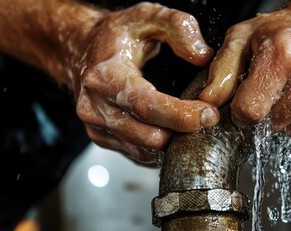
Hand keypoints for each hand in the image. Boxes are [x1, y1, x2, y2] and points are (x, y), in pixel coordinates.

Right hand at [69, 3, 218, 165]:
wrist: (81, 50)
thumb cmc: (115, 36)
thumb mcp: (147, 16)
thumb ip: (178, 27)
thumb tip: (202, 55)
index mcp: (106, 76)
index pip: (147, 106)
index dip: (182, 115)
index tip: (209, 114)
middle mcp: (96, 106)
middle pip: (150, 136)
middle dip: (184, 131)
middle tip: (206, 116)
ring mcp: (97, 126)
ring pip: (146, 150)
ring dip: (173, 140)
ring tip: (189, 121)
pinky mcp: (102, 139)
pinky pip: (138, 154)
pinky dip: (159, 146)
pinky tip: (170, 128)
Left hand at [200, 0, 290, 139]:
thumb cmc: (285, 30)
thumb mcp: (244, 38)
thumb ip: (222, 71)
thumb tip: (207, 104)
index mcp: (284, 55)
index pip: (250, 112)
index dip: (241, 111)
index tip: (246, 100)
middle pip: (273, 125)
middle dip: (267, 113)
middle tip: (276, 87)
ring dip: (290, 118)